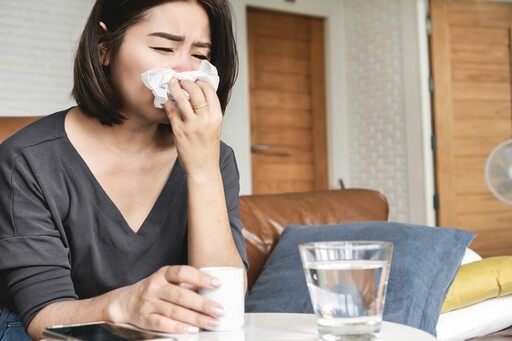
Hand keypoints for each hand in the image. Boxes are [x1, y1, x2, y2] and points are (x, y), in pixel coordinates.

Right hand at [106, 265, 224, 332]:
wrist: (125, 301)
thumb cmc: (154, 290)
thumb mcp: (167, 280)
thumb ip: (186, 284)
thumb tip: (212, 289)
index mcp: (164, 274)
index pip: (183, 272)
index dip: (201, 277)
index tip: (217, 284)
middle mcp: (155, 286)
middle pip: (181, 295)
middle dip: (203, 304)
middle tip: (219, 310)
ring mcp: (148, 302)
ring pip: (174, 311)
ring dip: (195, 318)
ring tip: (211, 322)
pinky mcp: (144, 318)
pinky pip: (163, 324)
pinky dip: (178, 327)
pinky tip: (192, 330)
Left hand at [163, 77, 222, 178]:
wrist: (203, 168)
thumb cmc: (208, 149)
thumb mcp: (215, 128)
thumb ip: (209, 113)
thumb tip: (198, 96)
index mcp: (217, 117)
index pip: (209, 91)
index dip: (200, 82)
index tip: (194, 80)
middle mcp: (205, 119)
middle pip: (195, 91)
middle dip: (186, 82)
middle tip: (180, 80)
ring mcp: (192, 125)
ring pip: (181, 98)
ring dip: (174, 88)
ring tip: (171, 83)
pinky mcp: (179, 131)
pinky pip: (171, 111)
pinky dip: (167, 103)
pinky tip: (165, 99)